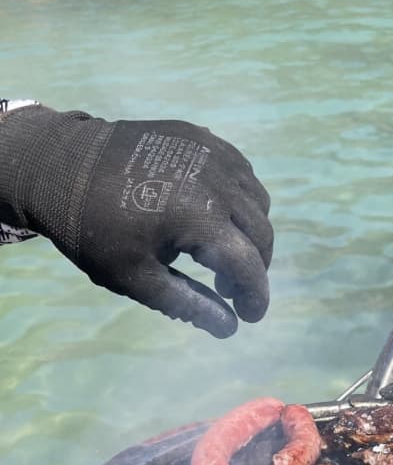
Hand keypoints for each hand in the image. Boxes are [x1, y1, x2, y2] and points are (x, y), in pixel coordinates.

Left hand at [0, 105, 272, 336]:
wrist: (58, 164)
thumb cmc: (92, 229)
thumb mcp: (135, 277)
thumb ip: (188, 304)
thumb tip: (230, 327)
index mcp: (200, 217)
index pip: (248, 264)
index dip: (255, 296)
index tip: (248, 317)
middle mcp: (216, 181)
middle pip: (261, 232)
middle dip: (254, 268)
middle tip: (227, 289)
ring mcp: (211, 153)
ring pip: (257, 200)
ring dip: (249, 232)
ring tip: (218, 251)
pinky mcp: (201, 136)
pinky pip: (240, 172)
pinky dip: (239, 198)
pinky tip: (213, 214)